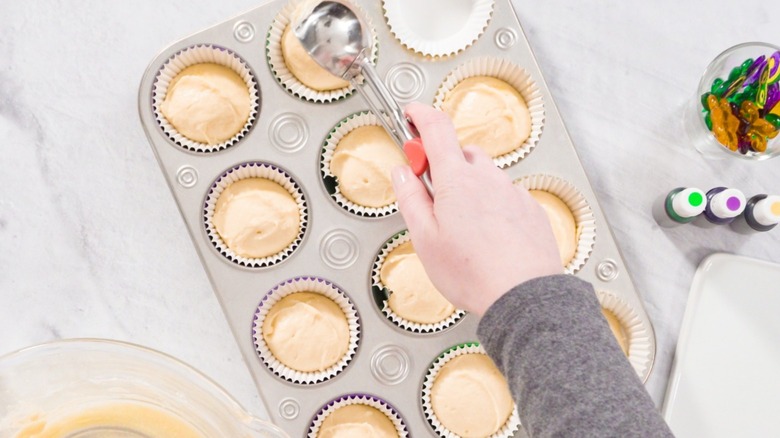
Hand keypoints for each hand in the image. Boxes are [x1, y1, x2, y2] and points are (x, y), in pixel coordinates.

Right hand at [391, 102, 561, 315]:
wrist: (523, 296)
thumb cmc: (474, 273)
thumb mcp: (425, 238)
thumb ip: (410, 198)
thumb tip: (402, 173)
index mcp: (457, 180)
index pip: (437, 128)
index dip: (420, 115)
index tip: (411, 115)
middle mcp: (489, 178)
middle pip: (462, 154)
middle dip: (445, 165)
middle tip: (433, 194)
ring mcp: (513, 192)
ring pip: (486, 176)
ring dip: (470, 188)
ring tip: (463, 228)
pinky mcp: (530, 210)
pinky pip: (506, 196)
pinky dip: (493, 205)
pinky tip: (487, 235)